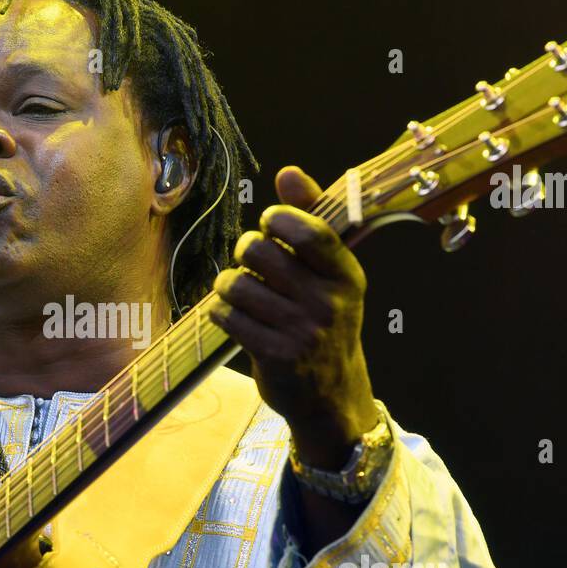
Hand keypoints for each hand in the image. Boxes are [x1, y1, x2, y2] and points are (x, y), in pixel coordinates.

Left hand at [209, 165, 378, 468]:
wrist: (329, 394)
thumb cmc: (322, 321)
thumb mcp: (328, 274)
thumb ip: (310, 218)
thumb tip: (288, 173)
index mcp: (346, 275)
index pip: (311, 232)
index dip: (279, 219)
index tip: (271, 225)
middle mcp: (329, 303)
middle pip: (261, 251)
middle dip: (245, 250)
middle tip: (250, 262)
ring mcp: (302, 332)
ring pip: (237, 285)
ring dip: (228, 285)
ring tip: (239, 292)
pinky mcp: (275, 356)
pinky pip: (227, 317)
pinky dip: (220, 312)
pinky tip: (231, 316)